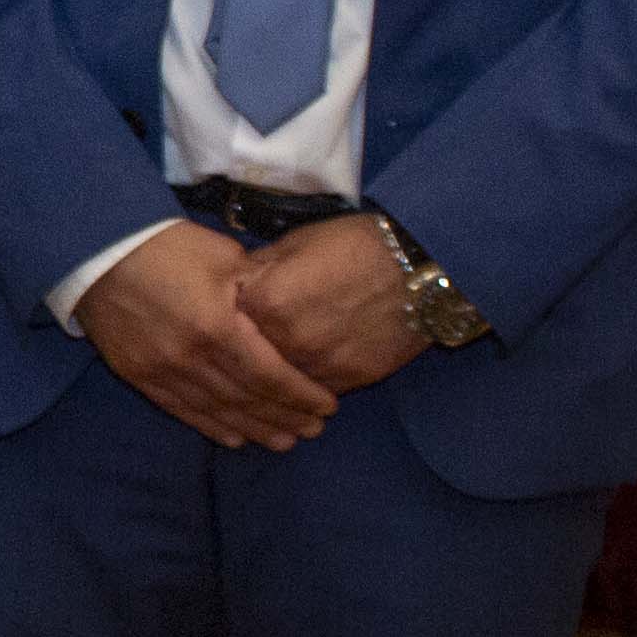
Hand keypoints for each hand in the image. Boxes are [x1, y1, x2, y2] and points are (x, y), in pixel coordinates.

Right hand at [76, 222, 336, 448]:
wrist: (96, 250)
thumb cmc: (167, 245)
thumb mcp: (224, 256)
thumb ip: (259, 291)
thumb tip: (286, 318)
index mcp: (217, 327)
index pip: (269, 375)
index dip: (301, 395)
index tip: (328, 406)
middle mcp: (189, 358)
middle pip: (246, 399)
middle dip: (285, 417)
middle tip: (314, 430)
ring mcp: (160, 371)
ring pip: (216, 411)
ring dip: (253, 429)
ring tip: (284, 441)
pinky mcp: (138, 375)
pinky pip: (181, 409)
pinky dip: (210, 426)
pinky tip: (235, 438)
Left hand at [235, 213, 431, 396]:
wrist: (420, 267)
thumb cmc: (355, 245)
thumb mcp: (296, 244)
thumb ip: (258, 270)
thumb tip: (231, 284)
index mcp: (265, 300)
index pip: (223, 323)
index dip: (220, 324)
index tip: (216, 327)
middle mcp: (286, 339)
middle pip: (247, 361)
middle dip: (239, 360)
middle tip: (231, 364)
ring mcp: (318, 364)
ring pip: (279, 384)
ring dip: (270, 383)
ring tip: (265, 380)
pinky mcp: (349, 380)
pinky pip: (313, 392)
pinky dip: (304, 389)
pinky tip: (298, 387)